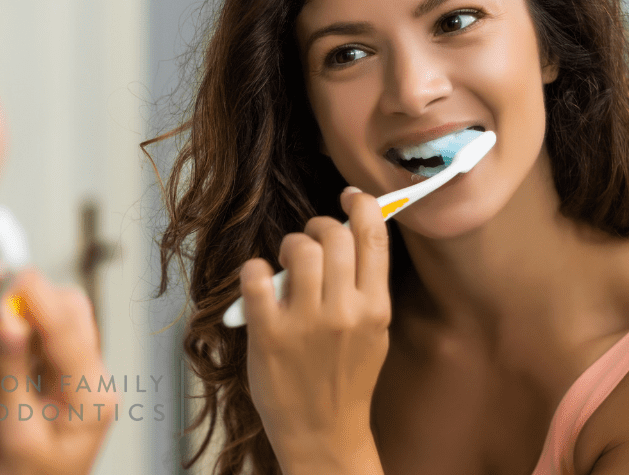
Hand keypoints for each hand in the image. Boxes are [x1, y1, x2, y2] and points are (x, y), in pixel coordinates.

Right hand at [0, 269, 114, 474]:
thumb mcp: (13, 433)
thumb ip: (9, 374)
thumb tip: (5, 319)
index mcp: (92, 394)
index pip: (70, 327)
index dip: (36, 296)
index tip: (4, 276)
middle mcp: (91, 378)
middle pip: (68, 311)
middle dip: (26, 297)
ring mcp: (74, 376)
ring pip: (49, 320)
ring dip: (13, 313)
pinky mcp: (53, 376)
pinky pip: (33, 338)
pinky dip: (7, 332)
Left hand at [238, 186, 390, 472]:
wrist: (323, 432)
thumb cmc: (345, 378)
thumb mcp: (374, 332)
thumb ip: (366, 286)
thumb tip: (353, 232)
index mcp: (375, 308)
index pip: (373, 235)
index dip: (361, 205)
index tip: (349, 197)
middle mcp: (344, 311)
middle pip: (334, 234)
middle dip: (318, 227)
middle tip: (309, 243)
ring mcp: (305, 323)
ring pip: (298, 248)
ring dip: (288, 245)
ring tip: (284, 264)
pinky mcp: (269, 335)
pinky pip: (255, 277)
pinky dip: (254, 271)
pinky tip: (258, 281)